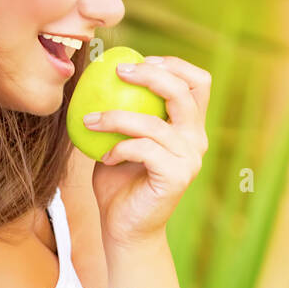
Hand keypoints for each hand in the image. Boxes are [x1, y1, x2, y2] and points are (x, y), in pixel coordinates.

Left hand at [85, 55, 210, 247]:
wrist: (124, 226)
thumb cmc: (119, 181)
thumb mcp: (121, 137)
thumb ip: (124, 109)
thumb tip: (102, 71)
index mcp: (188, 126)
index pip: (198, 82)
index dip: (173, 64)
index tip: (138, 61)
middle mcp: (195, 139)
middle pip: (185, 91)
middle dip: (151, 74)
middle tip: (117, 72)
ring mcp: (189, 159)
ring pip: (154, 123)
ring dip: (116, 117)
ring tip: (90, 122)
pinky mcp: (176, 177)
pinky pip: (144, 149)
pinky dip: (119, 148)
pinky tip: (105, 156)